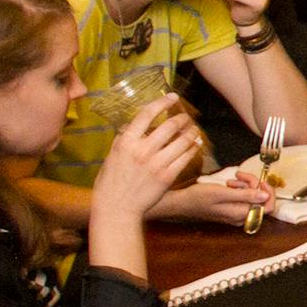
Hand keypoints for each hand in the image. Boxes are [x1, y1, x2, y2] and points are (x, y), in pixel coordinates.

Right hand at [91, 98, 204, 218]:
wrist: (117, 208)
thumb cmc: (111, 183)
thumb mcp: (112, 156)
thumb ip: (125, 139)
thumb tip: (134, 125)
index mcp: (126, 142)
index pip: (146, 114)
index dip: (162, 103)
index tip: (172, 97)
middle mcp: (142, 150)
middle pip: (170, 126)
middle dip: (182, 118)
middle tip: (186, 118)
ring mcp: (156, 164)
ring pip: (182, 141)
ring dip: (191, 132)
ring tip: (193, 130)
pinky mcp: (167, 176)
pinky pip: (186, 157)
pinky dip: (193, 148)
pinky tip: (195, 145)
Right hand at [155, 174, 274, 226]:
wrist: (181, 203)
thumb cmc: (198, 198)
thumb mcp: (222, 193)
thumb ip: (245, 195)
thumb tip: (266, 196)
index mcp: (241, 215)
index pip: (269, 207)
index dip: (269, 192)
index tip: (260, 180)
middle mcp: (241, 217)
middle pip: (261, 200)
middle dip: (254, 185)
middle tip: (242, 176)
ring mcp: (236, 214)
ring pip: (252, 197)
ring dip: (246, 185)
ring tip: (233, 180)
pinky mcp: (231, 209)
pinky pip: (243, 198)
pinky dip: (240, 189)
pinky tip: (230, 184)